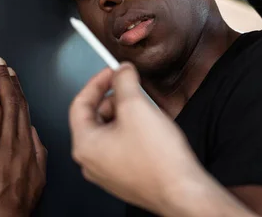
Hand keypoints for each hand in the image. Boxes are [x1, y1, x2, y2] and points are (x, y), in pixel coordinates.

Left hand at [0, 58, 46, 216]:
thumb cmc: (18, 202)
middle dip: (2, 80)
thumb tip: (33, 132)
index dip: (16, 88)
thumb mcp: (39, 175)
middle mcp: (10, 144)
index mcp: (26, 145)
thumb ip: (37, 150)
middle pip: (7, 104)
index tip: (12, 74)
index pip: (21, 108)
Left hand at [69, 64, 204, 213]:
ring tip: (146, 111)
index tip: (112, 71)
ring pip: (109, 132)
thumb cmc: (158, 159)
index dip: (97, 82)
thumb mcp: (136, 106)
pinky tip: (150, 129)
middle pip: (95, 117)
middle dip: (114, 99)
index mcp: (85, 145)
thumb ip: (124, 82)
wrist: (182, 191)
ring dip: (125, 114)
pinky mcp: (124, 177)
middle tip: (132, 88)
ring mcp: (107, 172)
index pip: (79, 104)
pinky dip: (132, 131)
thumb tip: (121, 70)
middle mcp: (91, 162)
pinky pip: (121, 146)